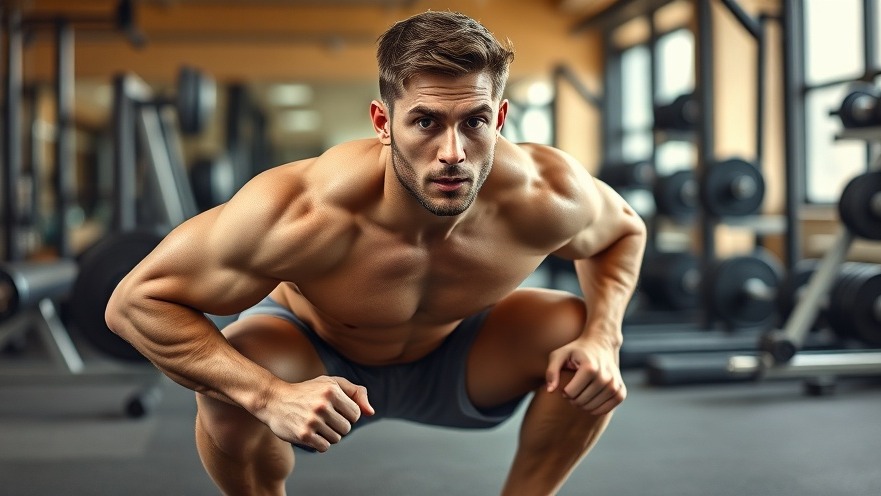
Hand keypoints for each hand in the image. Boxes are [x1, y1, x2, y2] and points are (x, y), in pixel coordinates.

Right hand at [259, 376, 374, 452]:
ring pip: (337, 439)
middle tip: (323, 418)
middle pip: (347, 428)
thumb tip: (370, 412)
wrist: (274, 400)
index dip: (347, 414)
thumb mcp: (331, 383)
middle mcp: (323, 405)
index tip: (335, 410)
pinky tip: (310, 432)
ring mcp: (313, 421)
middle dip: (338, 425)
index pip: (356, 414)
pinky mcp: (304, 435)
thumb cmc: (307, 391)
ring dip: (328, 434)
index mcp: (332, 390)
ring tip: (315, 424)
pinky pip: (325, 447)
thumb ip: (356, 393)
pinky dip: (320, 443)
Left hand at [545, 338, 625, 415]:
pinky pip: (609, 408)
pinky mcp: (621, 390)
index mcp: (589, 367)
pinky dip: (598, 410)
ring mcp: (615, 383)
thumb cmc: (576, 351)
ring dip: (583, 405)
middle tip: (572, 391)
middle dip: (573, 399)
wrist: (601, 344)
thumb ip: (551, 371)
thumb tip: (550, 390)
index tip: (565, 385)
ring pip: (593, 407)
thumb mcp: (560, 355)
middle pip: (582, 401)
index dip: (564, 391)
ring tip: (580, 396)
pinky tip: (592, 402)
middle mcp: (605, 376)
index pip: (571, 392)